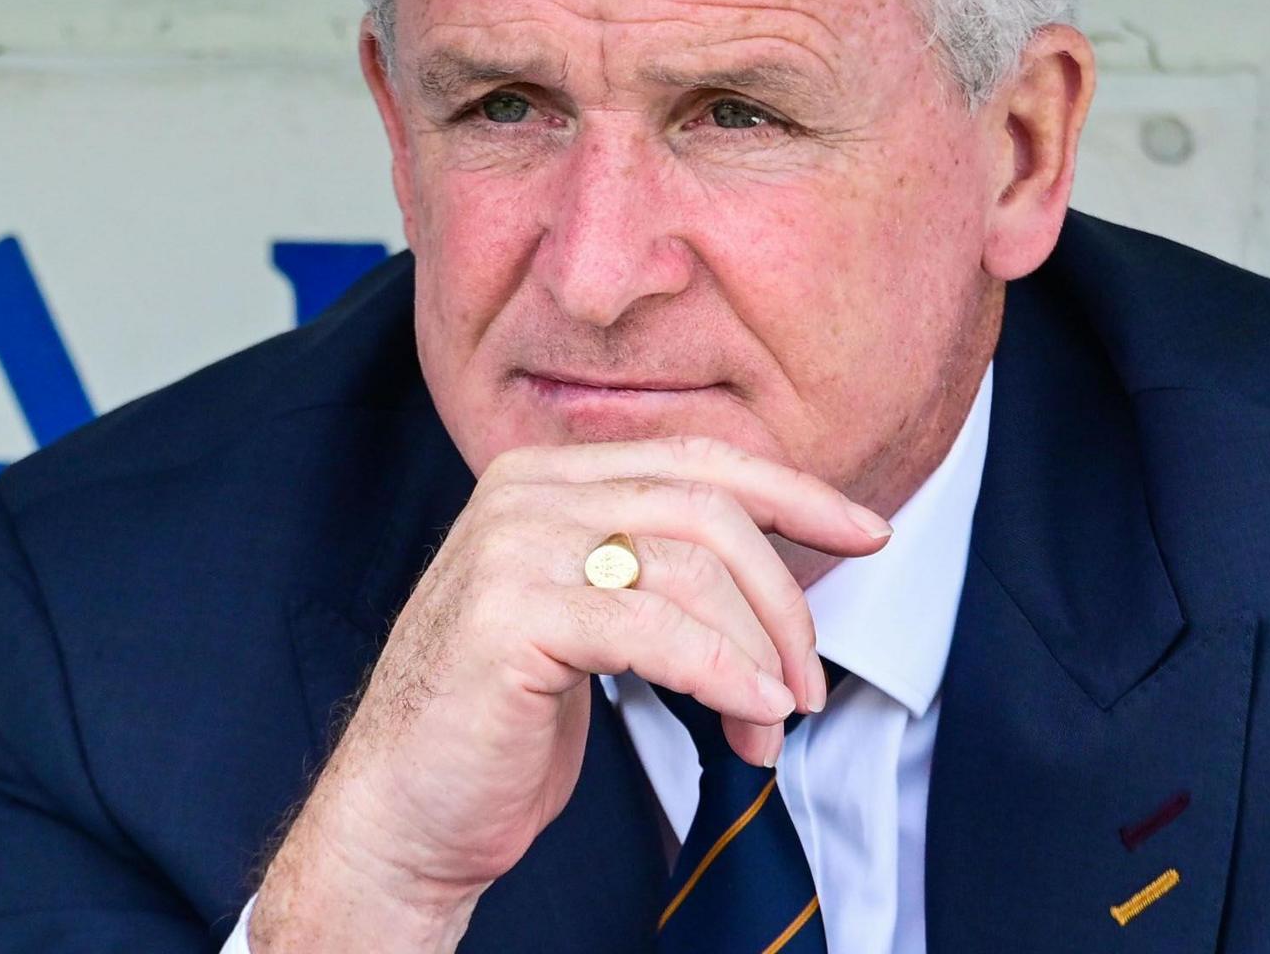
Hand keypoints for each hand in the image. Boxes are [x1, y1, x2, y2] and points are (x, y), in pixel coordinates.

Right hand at [248, 435, 891, 950]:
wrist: (401, 812)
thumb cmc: (499, 723)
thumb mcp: (589, 620)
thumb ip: (655, 569)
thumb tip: (778, 574)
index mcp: (546, 476)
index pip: (698, 458)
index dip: (795, 492)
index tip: (868, 532)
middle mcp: (523, 492)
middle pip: (708, 507)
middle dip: (784, 597)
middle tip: (810, 681)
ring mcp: (511, 546)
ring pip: (691, 567)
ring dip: (757, 653)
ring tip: (772, 721)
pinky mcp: (510, 615)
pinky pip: (657, 630)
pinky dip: (724, 674)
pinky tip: (748, 716)